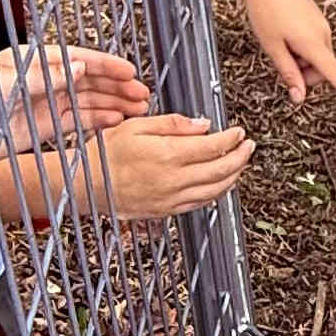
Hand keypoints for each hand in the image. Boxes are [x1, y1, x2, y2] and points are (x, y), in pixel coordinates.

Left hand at [0, 43, 149, 167]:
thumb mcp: (7, 83)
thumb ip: (46, 76)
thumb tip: (81, 65)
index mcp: (33, 60)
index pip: (78, 59)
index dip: (107, 65)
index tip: (131, 71)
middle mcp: (42, 79)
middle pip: (88, 79)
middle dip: (117, 86)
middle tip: (142, 94)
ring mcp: (43, 103)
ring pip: (87, 100)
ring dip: (112, 103)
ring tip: (138, 108)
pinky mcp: (42, 126)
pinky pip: (76, 121)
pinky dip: (97, 120)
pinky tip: (116, 120)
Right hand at [93, 113, 253, 221]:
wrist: (88, 185)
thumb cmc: (106, 154)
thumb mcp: (136, 125)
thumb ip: (173, 124)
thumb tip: (202, 124)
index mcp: (167, 154)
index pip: (213, 146)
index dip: (231, 138)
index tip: (239, 132)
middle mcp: (173, 179)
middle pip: (221, 169)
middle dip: (240, 156)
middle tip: (248, 146)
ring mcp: (172, 198)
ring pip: (215, 189)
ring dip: (233, 176)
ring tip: (240, 163)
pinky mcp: (167, 211)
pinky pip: (201, 203)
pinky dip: (217, 193)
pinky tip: (221, 184)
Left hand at [229, 0, 335, 110]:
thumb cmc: (264, 9)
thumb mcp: (272, 47)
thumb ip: (288, 74)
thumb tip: (299, 97)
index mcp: (313, 43)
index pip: (335, 75)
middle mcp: (323, 32)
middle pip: (322, 69)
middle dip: (305, 74)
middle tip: (282, 65)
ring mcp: (321, 23)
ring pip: (317, 55)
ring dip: (302, 59)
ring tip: (279, 42)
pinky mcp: (316, 16)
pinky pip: (314, 40)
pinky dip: (301, 46)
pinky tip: (283, 32)